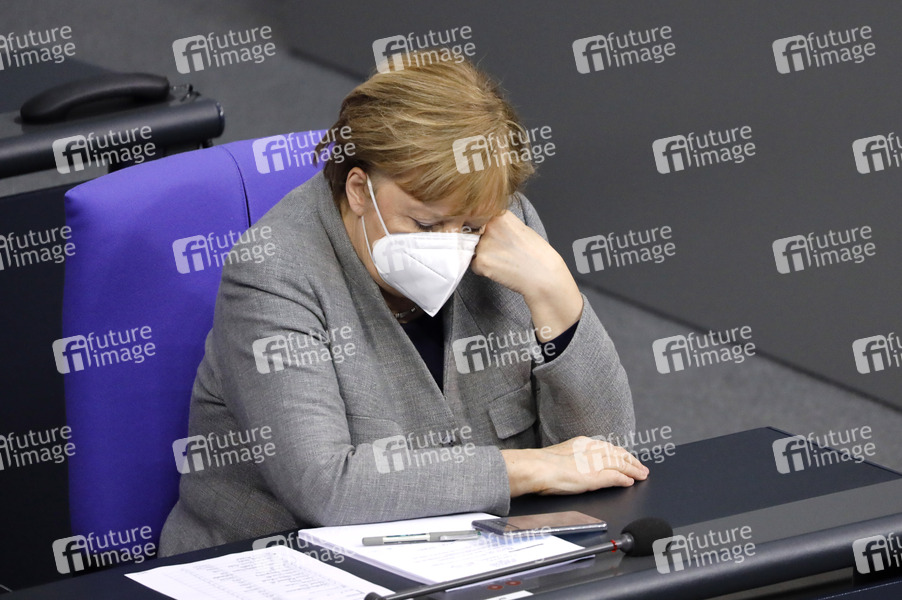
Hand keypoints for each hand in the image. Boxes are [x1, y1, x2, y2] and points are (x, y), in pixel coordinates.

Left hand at [470, 211, 582, 340]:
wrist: (544, 275)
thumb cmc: (537, 254)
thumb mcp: (520, 228)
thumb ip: (500, 224)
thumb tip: (482, 226)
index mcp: (500, 215)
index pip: (479, 219)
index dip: (483, 229)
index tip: (494, 237)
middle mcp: (489, 226)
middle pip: (473, 234)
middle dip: (481, 242)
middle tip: (502, 252)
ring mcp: (483, 244)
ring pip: (473, 250)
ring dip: (483, 256)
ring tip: (503, 261)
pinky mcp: (481, 262)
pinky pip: (474, 265)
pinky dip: (483, 269)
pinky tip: (500, 270)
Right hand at [501, 436, 648, 496]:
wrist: (538, 468)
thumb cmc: (541, 464)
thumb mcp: (560, 454)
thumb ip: (572, 457)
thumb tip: (575, 464)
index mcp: (582, 443)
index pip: (607, 447)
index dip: (619, 453)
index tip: (627, 457)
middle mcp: (591, 450)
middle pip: (618, 454)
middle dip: (631, 461)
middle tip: (642, 467)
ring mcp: (594, 464)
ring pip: (620, 465)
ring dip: (633, 470)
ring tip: (642, 475)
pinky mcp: (595, 477)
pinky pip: (615, 477)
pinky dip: (624, 479)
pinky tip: (630, 483)